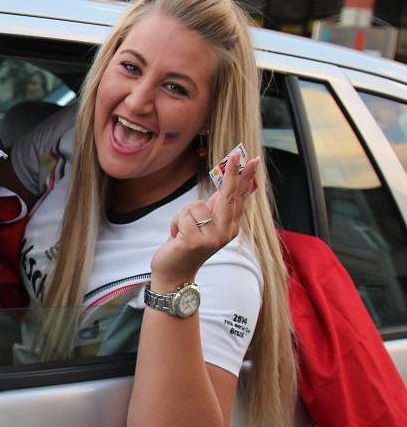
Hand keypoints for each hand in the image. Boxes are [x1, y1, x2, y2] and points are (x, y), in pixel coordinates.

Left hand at [151, 151, 260, 286]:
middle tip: (236, 153)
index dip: (245, 178)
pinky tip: (176, 238)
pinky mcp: (195, 241)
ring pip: (195, 205)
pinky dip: (174, 224)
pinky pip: (183, 216)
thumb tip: (224, 188)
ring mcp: (212, 237)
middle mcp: (226, 232)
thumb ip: (214, 209)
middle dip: (232, 173)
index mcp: (230, 227)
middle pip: (229, 196)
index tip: (252, 159)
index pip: (240, 198)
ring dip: (182, 216)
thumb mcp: (203, 226)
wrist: (174, 273)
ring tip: (182, 232)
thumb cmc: (187, 246)